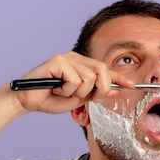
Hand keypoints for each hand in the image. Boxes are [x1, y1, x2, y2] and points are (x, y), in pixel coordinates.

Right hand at [14, 51, 133, 114]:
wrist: (27, 101)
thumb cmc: (49, 100)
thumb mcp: (77, 99)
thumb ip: (94, 93)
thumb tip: (113, 91)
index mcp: (80, 65)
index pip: (104, 70)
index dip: (118, 78)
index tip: (131, 85)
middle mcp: (75, 58)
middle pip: (102, 71)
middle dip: (99, 89)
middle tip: (85, 97)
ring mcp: (66, 58)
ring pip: (88, 79)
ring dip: (77, 92)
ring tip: (63, 92)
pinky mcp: (58, 61)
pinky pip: (74, 80)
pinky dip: (66, 90)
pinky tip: (55, 89)